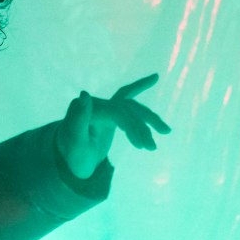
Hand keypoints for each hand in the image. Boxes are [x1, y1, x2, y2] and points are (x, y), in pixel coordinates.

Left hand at [55, 72, 170, 181]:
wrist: (73, 162)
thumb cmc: (73, 155)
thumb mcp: (74, 143)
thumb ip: (78, 119)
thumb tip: (84, 93)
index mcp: (86, 109)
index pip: (116, 112)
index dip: (131, 127)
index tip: (142, 145)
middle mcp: (95, 103)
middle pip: (126, 109)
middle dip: (141, 127)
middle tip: (151, 148)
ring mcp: (103, 105)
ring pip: (131, 107)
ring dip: (148, 120)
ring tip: (167, 131)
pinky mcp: (110, 110)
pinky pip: (127, 96)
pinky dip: (140, 87)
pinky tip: (155, 77)